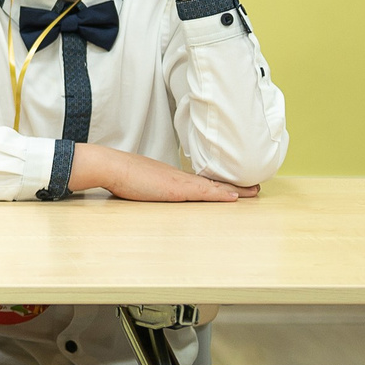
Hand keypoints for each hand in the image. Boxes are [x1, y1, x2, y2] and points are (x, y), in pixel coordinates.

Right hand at [70, 145, 257, 202]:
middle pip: (210, 181)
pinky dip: (221, 194)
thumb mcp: (134, 181)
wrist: (111, 166)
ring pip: (213, 186)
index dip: (214, 183)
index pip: (197, 180)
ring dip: (234, 190)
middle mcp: (177, 177)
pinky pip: (205, 193)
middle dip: (232, 185)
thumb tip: (140, 189)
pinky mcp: (177, 190)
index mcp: (168, 176)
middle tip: (253, 187)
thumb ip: (142, 185)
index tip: (228, 185)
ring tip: (253, 192)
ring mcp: (179, 182)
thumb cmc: (117, 174)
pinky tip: (235, 198)